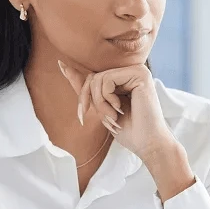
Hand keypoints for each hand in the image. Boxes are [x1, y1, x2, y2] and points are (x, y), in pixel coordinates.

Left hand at [58, 61, 194, 199]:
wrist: (147, 143)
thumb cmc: (129, 129)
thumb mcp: (101, 106)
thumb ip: (85, 86)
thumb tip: (62, 64)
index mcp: (124, 77)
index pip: (93, 77)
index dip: (84, 96)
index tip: (83, 115)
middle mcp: (131, 70)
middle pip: (93, 77)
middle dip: (91, 101)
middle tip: (104, 119)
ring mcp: (137, 70)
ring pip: (98, 79)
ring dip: (99, 103)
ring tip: (113, 117)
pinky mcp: (140, 74)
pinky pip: (106, 80)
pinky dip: (107, 99)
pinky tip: (120, 109)